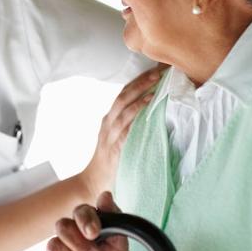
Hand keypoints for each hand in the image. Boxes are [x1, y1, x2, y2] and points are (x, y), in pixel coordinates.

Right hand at [43, 192, 129, 250]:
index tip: (94, 233)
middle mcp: (70, 232)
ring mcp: (59, 248)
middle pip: (61, 226)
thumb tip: (106, 195)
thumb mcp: (119, 244)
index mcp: (87, 223)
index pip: (80, 211)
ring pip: (53, 246)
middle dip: (78, 243)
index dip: (85, 220)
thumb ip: (113, 219)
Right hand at [80, 66, 163, 198]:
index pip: (124, 92)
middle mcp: (108, 122)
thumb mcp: (117, 137)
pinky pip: (126, 129)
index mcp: (109, 118)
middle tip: (158, 71)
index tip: (155, 69)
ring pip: (124, 108)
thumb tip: (152, 112)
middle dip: (141, 82)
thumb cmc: (110, 160)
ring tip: (156, 85)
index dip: (139, 80)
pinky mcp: (114, 148)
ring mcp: (109, 134)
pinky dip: (136, 116)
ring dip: (140, 95)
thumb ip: (129, 124)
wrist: (93, 181)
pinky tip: (147, 108)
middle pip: (123, 95)